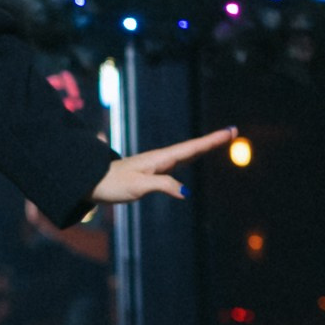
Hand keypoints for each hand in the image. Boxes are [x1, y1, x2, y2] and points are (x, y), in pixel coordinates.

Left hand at [89, 125, 236, 205]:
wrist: (92, 183)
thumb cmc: (113, 185)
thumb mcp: (138, 187)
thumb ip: (162, 186)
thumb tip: (186, 192)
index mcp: (160, 159)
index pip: (191, 148)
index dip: (211, 141)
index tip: (229, 131)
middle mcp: (160, 158)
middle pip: (192, 147)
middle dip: (212, 140)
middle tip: (232, 132)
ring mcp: (156, 164)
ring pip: (186, 153)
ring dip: (203, 146)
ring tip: (220, 141)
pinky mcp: (152, 171)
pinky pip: (177, 161)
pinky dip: (191, 156)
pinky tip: (193, 156)